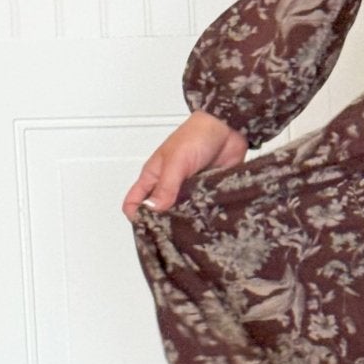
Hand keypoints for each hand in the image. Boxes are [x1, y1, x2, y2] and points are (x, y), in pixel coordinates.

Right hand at [121, 111, 249, 222]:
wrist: (229, 128)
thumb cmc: (197, 135)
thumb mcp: (176, 161)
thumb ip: (165, 187)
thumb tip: (153, 210)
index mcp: (153, 176)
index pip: (134, 202)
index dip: (136, 216)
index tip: (148, 228)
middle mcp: (169, 186)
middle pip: (158, 213)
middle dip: (163, 224)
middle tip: (172, 235)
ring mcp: (188, 190)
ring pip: (181, 214)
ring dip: (185, 221)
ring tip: (191, 229)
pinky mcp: (206, 193)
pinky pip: (202, 209)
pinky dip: (203, 215)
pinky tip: (207, 220)